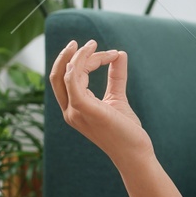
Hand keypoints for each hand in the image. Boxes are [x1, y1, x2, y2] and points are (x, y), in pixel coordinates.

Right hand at [48, 39, 151, 162]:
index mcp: (74, 109)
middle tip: (90, 43)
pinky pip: (73, 80)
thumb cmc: (127, 130)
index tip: (109, 54)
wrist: (135, 153)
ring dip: (80, 56)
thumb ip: (116, 77)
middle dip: (69, 55)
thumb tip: (120, 54)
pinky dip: (79, 63)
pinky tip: (92, 53)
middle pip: (59, 75)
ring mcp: (75, 111)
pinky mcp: (85, 109)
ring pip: (66, 74)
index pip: (68, 78)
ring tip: (95, 45)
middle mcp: (70, 111)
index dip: (84, 62)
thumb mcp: (118, 98)